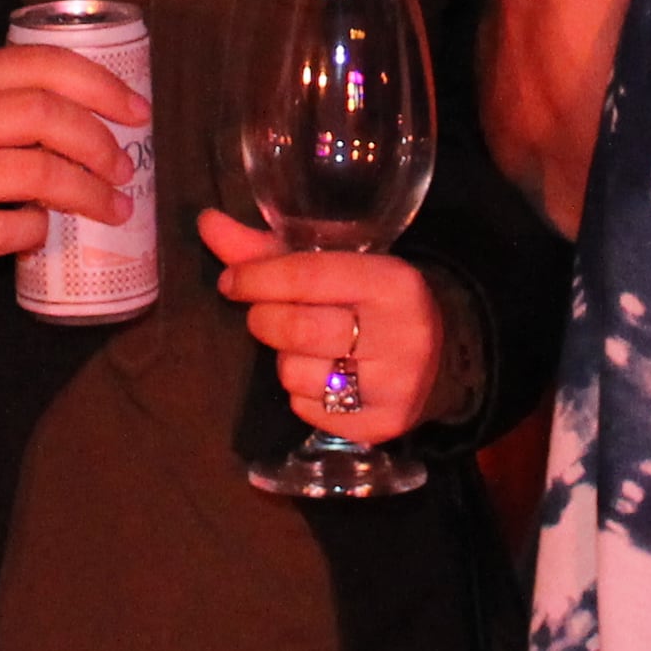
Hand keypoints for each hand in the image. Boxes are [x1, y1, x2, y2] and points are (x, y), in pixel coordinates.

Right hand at [0, 42, 148, 296]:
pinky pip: (12, 229)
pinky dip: (41, 232)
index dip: (99, 84)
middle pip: (42, 114)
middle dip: (98, 141)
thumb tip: (110, 113)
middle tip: (124, 167)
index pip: (37, 64)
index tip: (138, 111)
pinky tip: (47, 233)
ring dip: (88, 191)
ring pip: (37, 172)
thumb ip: (16, 104)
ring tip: (114, 206)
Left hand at [196, 206, 458, 444]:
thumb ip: (270, 248)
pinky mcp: (382, 426)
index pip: (307, 276)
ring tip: (305, 347)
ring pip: (296, 374)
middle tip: (262, 314)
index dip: (257, 277)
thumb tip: (207, 223)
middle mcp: (400, 334)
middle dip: (264, 319)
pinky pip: (308, 410)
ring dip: (284, 359)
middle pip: (296, 329)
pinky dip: (301, 393)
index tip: (230, 281)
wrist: (444, 355)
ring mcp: (393, 385)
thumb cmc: (374, 300)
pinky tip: (322, 375)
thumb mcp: (338, 265)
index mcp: (392, 282)